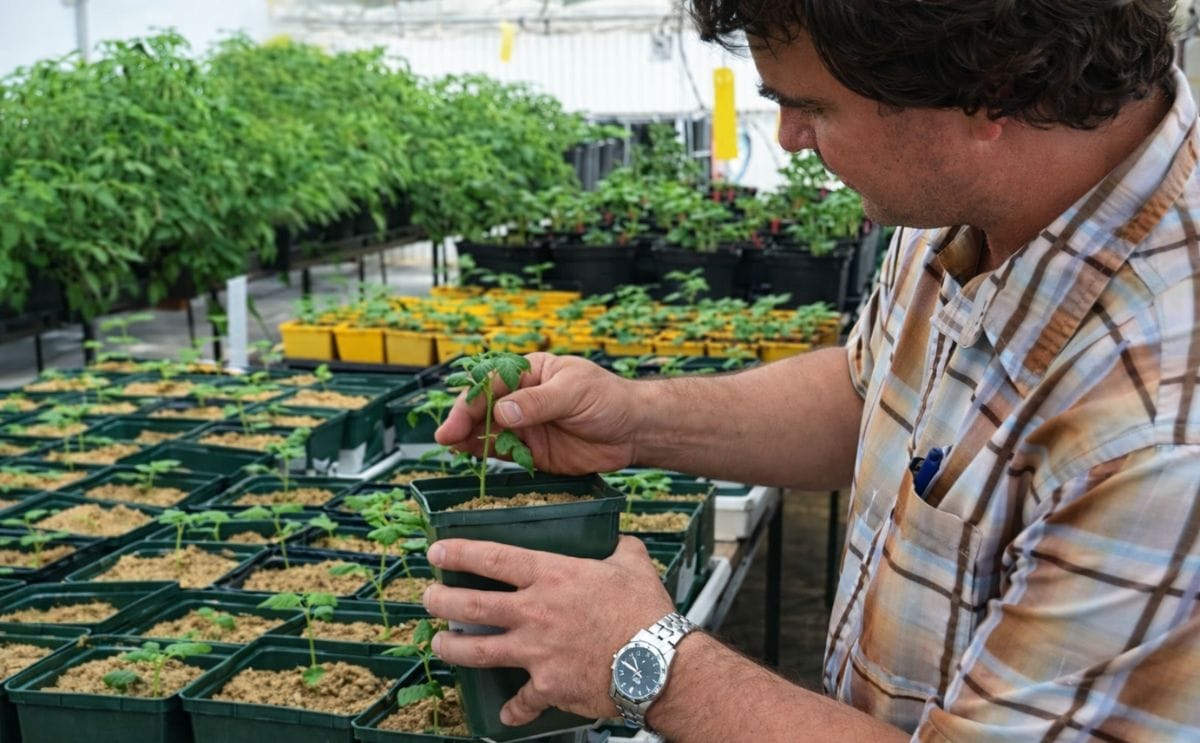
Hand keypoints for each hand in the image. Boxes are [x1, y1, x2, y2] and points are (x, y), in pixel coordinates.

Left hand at [422, 536, 675, 725]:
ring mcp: (537, 652)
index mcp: (552, 576)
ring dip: (452, 649)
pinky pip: (522, 702)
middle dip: (441, 602)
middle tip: (429, 599)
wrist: (659, 662)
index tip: (436, 551)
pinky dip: (514, 710)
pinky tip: (506, 715)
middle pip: (471, 606)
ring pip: (478, 652)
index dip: (458, 553)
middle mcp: (535, 612)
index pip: (492, 559)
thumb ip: (617, 548)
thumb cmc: (646, 611)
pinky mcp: (548, 686)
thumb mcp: (632, 563)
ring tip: (439, 644)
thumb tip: (615, 540)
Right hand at [435, 352, 641, 473]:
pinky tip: (471, 459)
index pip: (493, 383)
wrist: (634, 431)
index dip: (472, 401)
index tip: (459, 420)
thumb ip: (539, 402)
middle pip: (484, 407)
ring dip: (469, 438)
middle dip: (463, 420)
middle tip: (445, 437)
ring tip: (451, 448)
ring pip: (489, 430)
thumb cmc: (609, 399)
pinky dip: (486, 456)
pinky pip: (504, 453)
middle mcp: (522, 398)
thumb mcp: (574, 392)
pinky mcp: (533, 451)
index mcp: (530, 372)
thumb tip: (503, 412)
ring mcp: (526, 425)